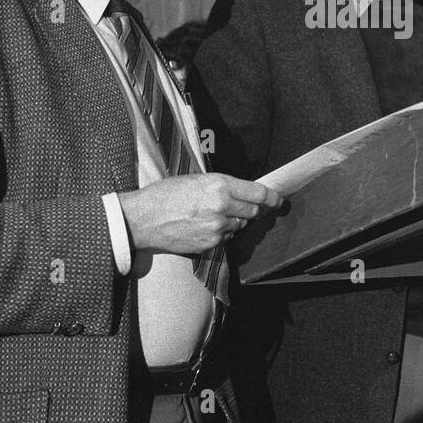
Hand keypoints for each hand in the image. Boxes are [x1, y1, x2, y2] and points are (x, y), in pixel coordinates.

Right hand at [119, 173, 283, 253]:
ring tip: (212, 215)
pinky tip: (204, 226)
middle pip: (253, 210)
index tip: (279, 199)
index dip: (272, 197)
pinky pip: (226, 237)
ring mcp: (217, 227)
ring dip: (234, 220)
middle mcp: (222, 206)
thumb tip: (241, 191)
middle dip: (250, 208)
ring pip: (239, 225)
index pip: (258, 192)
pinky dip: (221, 232)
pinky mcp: (210, 243)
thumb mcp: (196, 179)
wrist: (143, 218)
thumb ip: (221, 185)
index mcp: (219, 185)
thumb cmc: (165, 194)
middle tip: (238, 205)